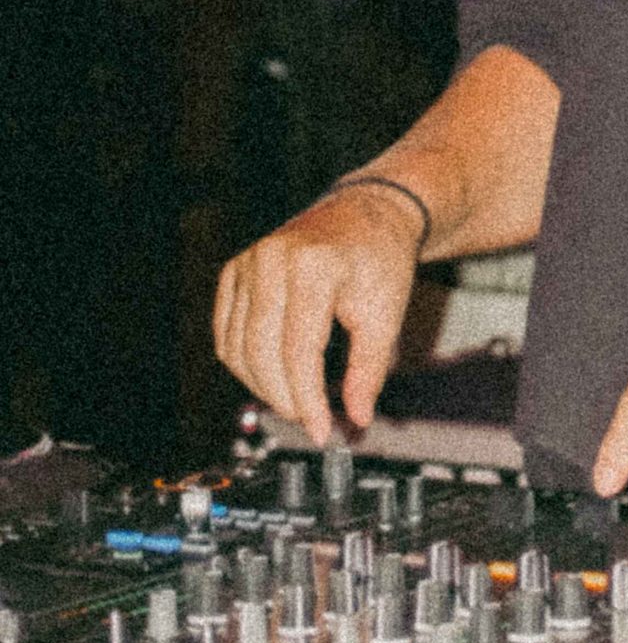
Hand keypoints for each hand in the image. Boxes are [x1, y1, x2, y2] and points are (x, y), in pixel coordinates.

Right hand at [212, 185, 423, 444]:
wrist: (368, 212)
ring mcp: (249, 261)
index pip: (300, 350)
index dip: (307, 399)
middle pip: (262, 352)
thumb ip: (368, 370)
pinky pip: (226, 332)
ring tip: (294, 400)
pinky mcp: (234, 269)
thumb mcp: (386, 312)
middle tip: (308, 419)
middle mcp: (273, 258)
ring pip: (237, 347)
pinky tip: (269, 376)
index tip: (321, 430)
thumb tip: (356, 420)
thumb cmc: (379, 259)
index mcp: (315, 265)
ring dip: (260, 385)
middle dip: (283, 397)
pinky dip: (242, 364)